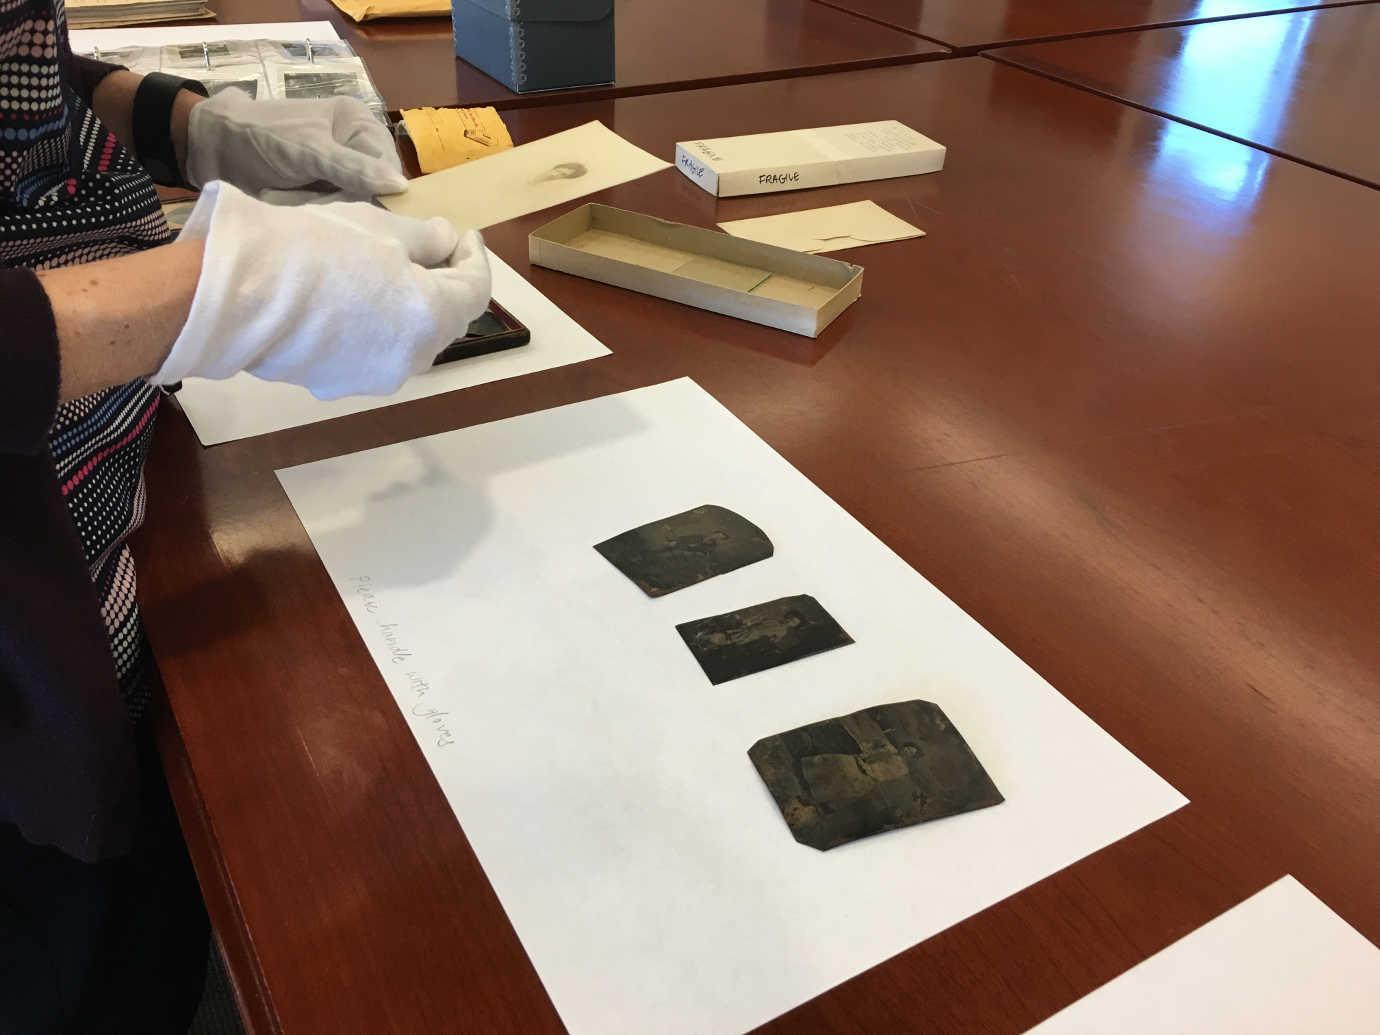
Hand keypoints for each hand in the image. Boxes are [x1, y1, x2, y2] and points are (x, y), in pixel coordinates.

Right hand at [151, 181, 489, 399]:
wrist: (240, 292)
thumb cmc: (318, 247)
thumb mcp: (380, 228)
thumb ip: (424, 239)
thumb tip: (445, 240)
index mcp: (433, 318)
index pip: (475, 289)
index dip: (474, 258)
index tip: (464, 235)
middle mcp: (414, 359)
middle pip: (447, 320)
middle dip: (445, 284)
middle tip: (433, 250)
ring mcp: (376, 378)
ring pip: (411, 342)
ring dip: (413, 310)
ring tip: (394, 275)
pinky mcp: (339, 385)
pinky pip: (375, 354)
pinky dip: (380, 328)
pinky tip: (356, 301)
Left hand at [185, 88, 407, 197]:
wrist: (210, 149)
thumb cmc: (260, 139)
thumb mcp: (309, 152)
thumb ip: (354, 169)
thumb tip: (401, 187)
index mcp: (357, 123)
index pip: (388, 167)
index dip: (376, 191)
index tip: (352, 207)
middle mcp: (353, 145)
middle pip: (374, 189)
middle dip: (349, 203)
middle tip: (318, 205)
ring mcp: (338, 170)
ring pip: (356, 205)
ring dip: (331, 212)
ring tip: (301, 205)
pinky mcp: (322, 191)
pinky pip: (336, 212)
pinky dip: (319, 215)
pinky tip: (301, 211)